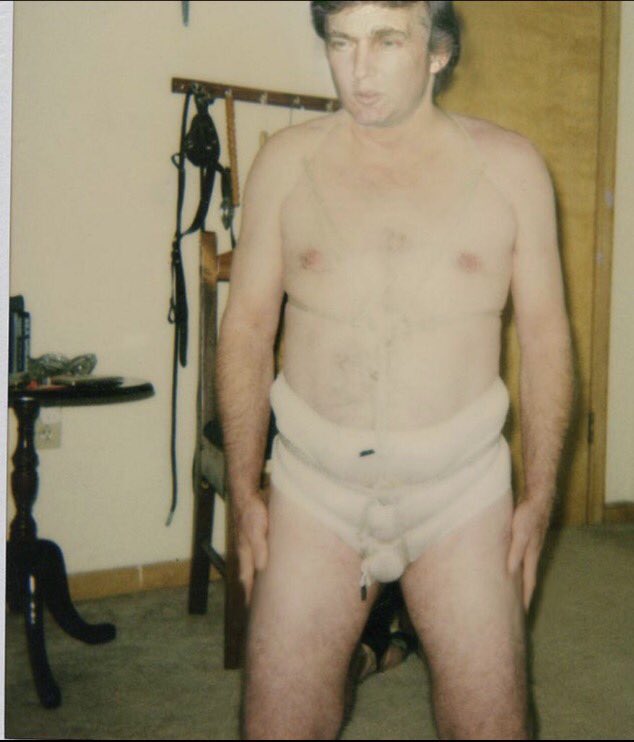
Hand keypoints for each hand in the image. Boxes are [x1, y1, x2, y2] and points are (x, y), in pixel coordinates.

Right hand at [234, 494, 268, 604]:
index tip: (252, 610)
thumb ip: (259, 547)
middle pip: (248, 575)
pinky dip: (261, 564)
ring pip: (253, 565)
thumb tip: (262, 568)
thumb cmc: (251, 511)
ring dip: (256, 578)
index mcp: (245, 553)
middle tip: (258, 606)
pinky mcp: (254, 536)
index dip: (249, 594)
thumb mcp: (256, 530)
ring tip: (263, 590)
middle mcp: (246, 551)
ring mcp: (249, 543)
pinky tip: (267, 565)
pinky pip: (258, 555)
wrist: (246, 493)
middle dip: (252, 590)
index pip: (247, 579)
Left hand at [506, 496, 551, 610]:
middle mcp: (532, 553)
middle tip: (517, 611)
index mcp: (531, 555)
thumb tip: (510, 572)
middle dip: (523, 595)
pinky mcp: (525, 537)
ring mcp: (530, 546)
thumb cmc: (529, 514)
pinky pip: (520, 557)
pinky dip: (517, 566)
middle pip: (527, 579)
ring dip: (519, 582)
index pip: (529, 583)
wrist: (538, 496)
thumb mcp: (520, 533)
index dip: (526, 598)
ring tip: (513, 594)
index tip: (523, 614)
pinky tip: (510, 567)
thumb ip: (515, 552)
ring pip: (524, 569)